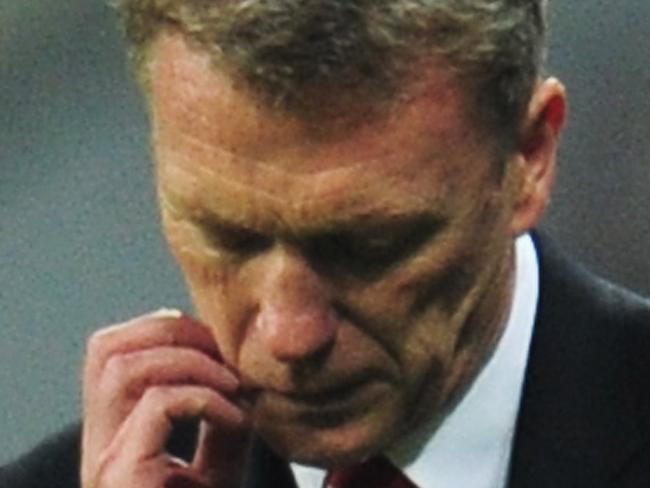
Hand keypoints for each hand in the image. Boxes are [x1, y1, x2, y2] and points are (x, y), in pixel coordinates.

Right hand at [81, 310, 248, 487]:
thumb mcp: (219, 460)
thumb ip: (220, 418)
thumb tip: (236, 369)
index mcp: (115, 436)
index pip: (112, 352)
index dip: (167, 329)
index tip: (220, 347)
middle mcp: (100, 445)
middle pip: (106, 347)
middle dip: (173, 331)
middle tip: (226, 353)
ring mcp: (107, 460)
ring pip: (121, 368)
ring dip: (189, 361)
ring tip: (233, 385)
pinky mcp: (123, 478)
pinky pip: (157, 404)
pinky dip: (206, 398)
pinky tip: (239, 421)